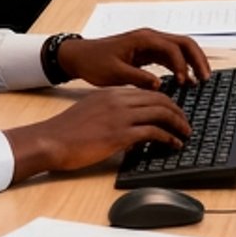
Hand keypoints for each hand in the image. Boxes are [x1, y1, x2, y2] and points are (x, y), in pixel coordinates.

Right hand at [7, 83, 191, 179]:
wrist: (50, 140)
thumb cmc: (65, 131)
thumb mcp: (91, 111)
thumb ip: (111, 112)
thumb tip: (128, 124)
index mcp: (112, 92)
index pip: (147, 92)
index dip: (165, 102)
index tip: (173, 112)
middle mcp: (119, 100)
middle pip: (160, 99)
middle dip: (177, 111)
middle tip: (185, 123)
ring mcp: (120, 116)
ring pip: (161, 112)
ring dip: (178, 124)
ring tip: (185, 134)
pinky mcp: (120, 134)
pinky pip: (153, 132)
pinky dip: (168, 138)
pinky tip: (173, 144)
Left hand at [57, 28, 209, 87]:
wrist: (81, 56)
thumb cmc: (95, 62)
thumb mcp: (114, 73)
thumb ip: (138, 79)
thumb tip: (159, 85)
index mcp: (143, 39)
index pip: (172, 48)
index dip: (181, 65)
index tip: (184, 83)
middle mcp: (151, 38)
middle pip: (184, 43)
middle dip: (197, 59)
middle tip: (206, 78)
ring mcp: (151, 44)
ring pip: (181, 48)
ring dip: (193, 62)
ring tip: (202, 80)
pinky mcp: (149, 52)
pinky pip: (171, 56)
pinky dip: (182, 66)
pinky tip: (186, 80)